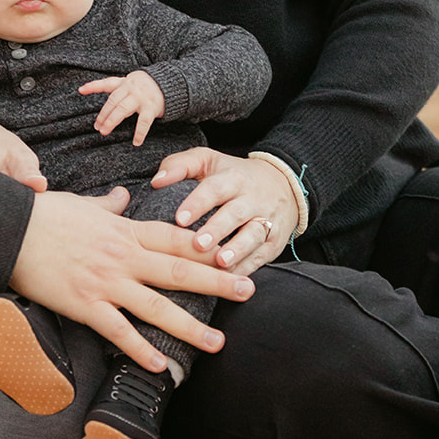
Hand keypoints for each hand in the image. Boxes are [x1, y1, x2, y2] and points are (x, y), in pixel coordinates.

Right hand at [10, 188, 254, 372]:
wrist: (9, 228)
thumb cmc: (43, 213)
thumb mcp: (81, 203)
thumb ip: (107, 205)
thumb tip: (122, 197)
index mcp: (123, 230)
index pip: (174, 238)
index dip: (206, 247)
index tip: (232, 252)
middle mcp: (122, 257)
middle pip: (179, 270)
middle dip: (217, 281)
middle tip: (248, 290)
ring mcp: (105, 282)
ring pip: (156, 307)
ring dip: (190, 326)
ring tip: (217, 342)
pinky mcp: (85, 305)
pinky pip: (119, 332)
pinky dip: (140, 350)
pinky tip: (160, 367)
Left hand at [79, 70, 164, 146]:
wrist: (169, 83)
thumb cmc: (144, 87)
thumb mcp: (130, 83)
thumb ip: (117, 89)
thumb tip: (98, 98)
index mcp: (124, 82)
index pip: (106, 84)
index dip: (93, 86)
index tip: (81, 90)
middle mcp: (131, 88)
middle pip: (112, 101)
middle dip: (103, 114)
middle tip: (97, 126)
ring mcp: (141, 98)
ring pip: (122, 110)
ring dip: (112, 121)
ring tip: (104, 131)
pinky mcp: (151, 107)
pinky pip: (143, 122)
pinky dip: (139, 133)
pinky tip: (136, 142)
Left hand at [151, 146, 298, 274]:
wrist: (282, 183)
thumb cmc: (232, 173)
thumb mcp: (207, 160)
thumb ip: (180, 165)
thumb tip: (156, 181)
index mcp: (231, 178)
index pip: (214, 189)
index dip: (197, 203)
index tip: (179, 218)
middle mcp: (251, 198)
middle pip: (235, 213)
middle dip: (217, 230)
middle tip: (198, 244)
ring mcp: (266, 220)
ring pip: (253, 235)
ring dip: (237, 250)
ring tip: (220, 263)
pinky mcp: (274, 241)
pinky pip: (262, 255)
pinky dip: (247, 267)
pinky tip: (232, 278)